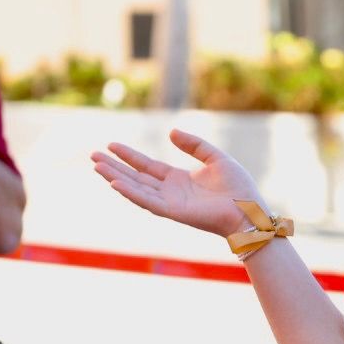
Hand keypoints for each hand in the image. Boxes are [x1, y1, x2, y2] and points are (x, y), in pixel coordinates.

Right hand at [92, 130, 262, 236]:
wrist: (250, 210)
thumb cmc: (238, 187)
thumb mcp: (215, 157)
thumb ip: (194, 144)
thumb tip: (171, 132)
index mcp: (178, 180)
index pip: (147, 166)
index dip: (129, 156)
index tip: (111, 145)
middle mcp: (170, 192)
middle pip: (136, 177)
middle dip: (114, 167)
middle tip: (93, 155)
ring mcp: (170, 203)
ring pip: (136, 189)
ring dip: (116, 178)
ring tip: (97, 166)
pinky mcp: (174, 212)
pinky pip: (148, 202)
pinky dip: (131, 193)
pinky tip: (115, 183)